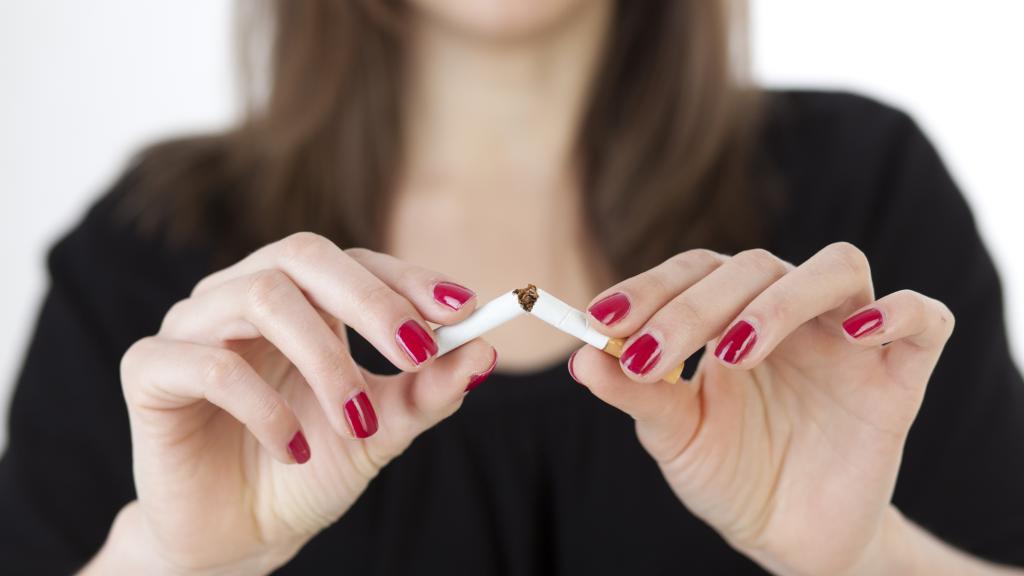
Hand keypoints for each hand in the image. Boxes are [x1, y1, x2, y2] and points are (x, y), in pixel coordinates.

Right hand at [88, 233, 495, 573]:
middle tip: (415, 351)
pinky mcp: (150, 369)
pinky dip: (265, 406)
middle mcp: (243, 294)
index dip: (408, 278)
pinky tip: (295, 449)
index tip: (461, 310)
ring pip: (261, 298)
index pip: (355, 260)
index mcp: (300, 299)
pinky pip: (211, 364)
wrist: (239, 535)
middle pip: (304, 255)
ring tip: (355, 422)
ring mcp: (192, 325)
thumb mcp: (381, 430)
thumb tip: (486, 352)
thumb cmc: (310, 468)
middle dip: (371, 301)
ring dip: (324, 359)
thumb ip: (427, 390)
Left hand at [571, 243, 954, 575]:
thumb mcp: (677, 437)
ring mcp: (848, 339)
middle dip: (694, 306)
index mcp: (731, 317)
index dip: (648, 287)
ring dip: (778, 301)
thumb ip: (636, 393)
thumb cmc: (731, 475)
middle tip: (648, 353)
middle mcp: (790, 314)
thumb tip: (580, 357)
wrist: (790, 536)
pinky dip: (901, 311)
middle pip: (754, 265)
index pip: (694, 272)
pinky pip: (926, 319)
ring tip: (733, 354)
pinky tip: (859, 333)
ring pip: (835, 268)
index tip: (599, 318)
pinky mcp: (900, 376)